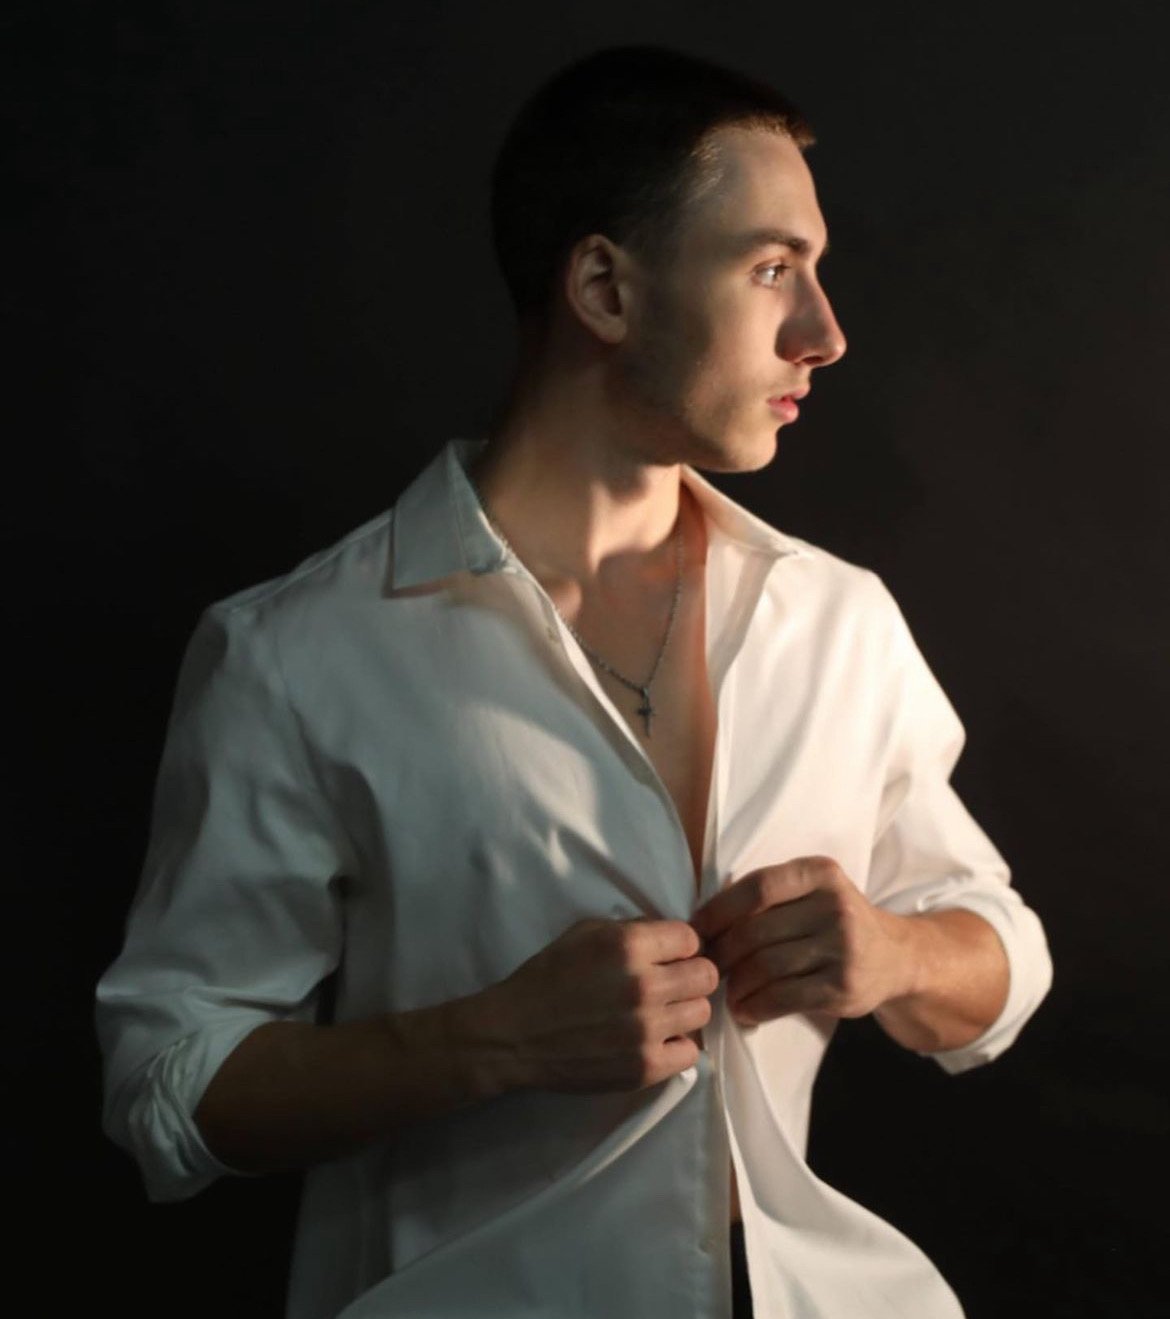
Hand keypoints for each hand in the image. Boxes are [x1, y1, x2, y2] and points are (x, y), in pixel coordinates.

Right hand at [488, 917, 718, 1093]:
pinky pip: (691, 1053)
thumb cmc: (548, 977)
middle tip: (670, 983)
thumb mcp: (585, 933)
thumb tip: (672, 938)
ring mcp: (647, 1029)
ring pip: (702, 1013)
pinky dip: (676, 1046)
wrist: (515, 1035)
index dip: (679, 946)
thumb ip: (633, 930)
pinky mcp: (645, 1067)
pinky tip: (654, 1039)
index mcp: (629, 946)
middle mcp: (644, 985)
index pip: (691, 939)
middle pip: (706, 975)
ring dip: (683, 1010)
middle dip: (690, 975)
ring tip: (659, 1012)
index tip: (667, 956)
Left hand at [690, 856, 909, 1026]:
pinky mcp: (843, 988)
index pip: (757, 888)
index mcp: (821, 873)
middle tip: (706, 967)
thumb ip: (772, 894)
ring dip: (735, 984)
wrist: (897, 958)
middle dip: (722, 953)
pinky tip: (743, 1010)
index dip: (719, 911)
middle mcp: (835, 907)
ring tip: (724, 992)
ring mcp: (843, 949)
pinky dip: (754, 1007)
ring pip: (766, 967)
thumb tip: (704, 921)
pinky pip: (783, 998)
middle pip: (756, 931)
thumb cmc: (837, 922)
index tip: (696, 930)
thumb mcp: (814, 891)